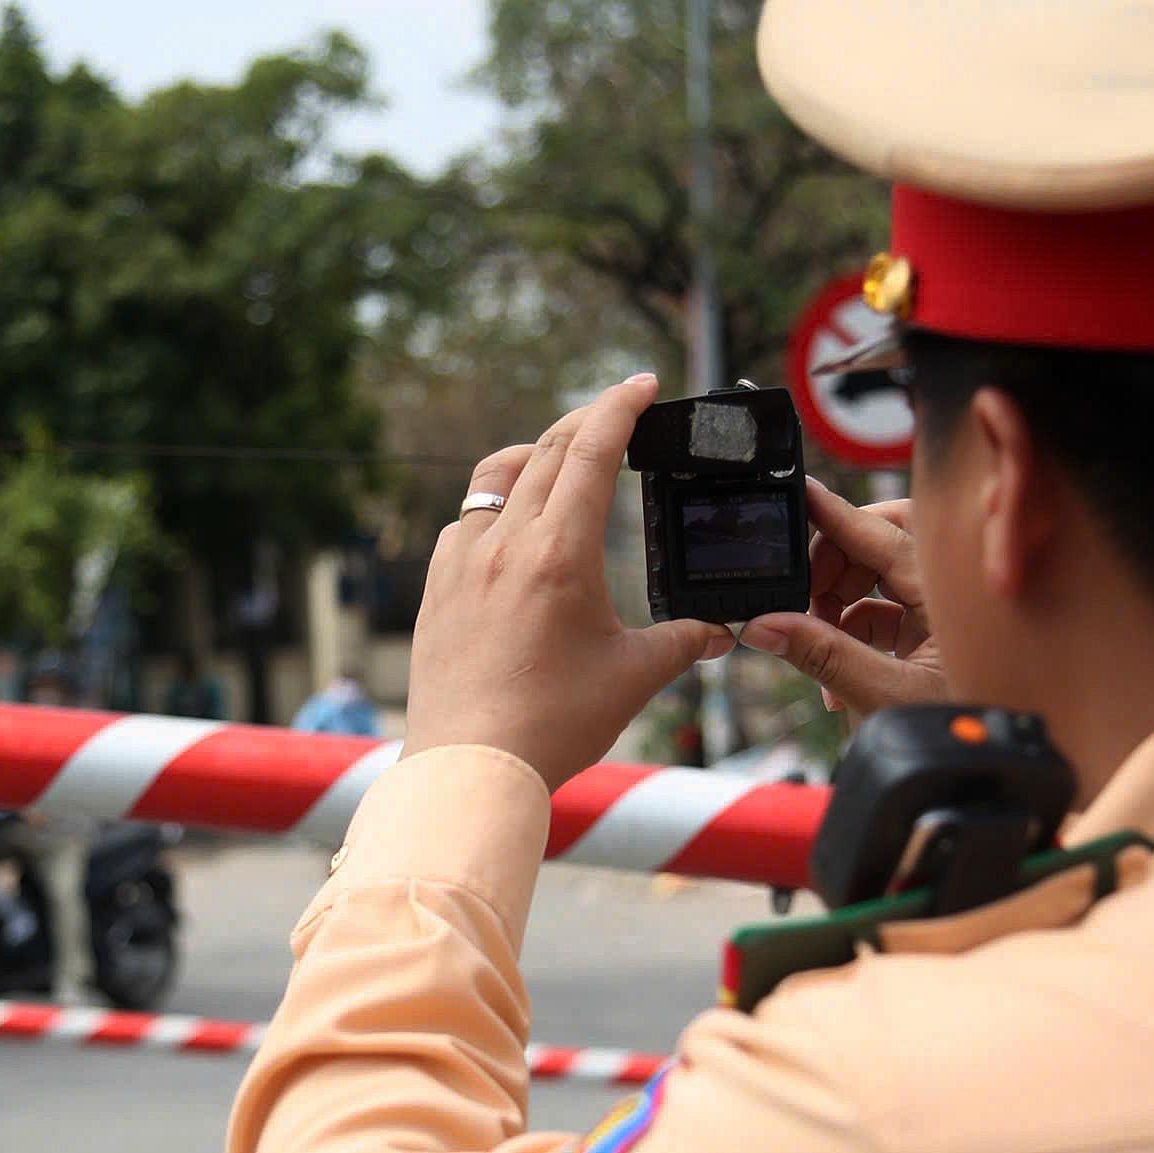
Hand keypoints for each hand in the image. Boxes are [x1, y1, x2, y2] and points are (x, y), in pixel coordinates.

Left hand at [402, 375, 735, 791]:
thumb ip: (681, 644)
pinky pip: (463, 523)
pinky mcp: (435, 589)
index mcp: (558, 552)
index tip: (642, 384)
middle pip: (547, 451)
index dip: (620, 407)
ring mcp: (461, 563)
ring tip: (558, 462)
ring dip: (534, 456)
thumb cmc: (551, 726)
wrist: (471, 768)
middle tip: (616, 411)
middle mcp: (504, 544)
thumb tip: (719, 634)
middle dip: (587, 421)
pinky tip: (508, 532)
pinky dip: (493, 508)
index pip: (593, 451)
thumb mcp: (632, 679)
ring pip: (495, 477)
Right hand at [738, 477, 949, 721]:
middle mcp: (948, 594)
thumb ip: (821, 656)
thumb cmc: (960, 738)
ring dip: (836, 601)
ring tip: (813, 644)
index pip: (881, 537)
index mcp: (947, 596)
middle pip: (880, 544)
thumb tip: (765, 625)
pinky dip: (850, 629)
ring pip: (876, 578)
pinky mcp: (928, 637)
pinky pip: (881, 611)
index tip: (799, 494)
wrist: (988, 776)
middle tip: (801, 597)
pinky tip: (832, 668)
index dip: (835, 515)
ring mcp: (939, 614)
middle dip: (833, 564)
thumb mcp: (882, 698)